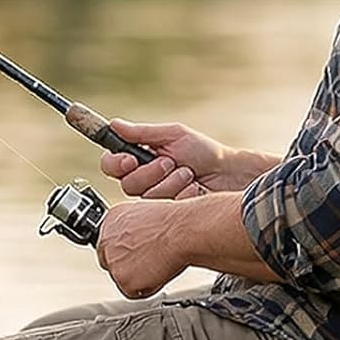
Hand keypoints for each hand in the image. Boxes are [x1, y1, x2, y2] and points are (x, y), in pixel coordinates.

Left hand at [96, 201, 188, 298]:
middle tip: (148, 263)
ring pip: (122, 279)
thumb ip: (133, 230)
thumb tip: (136, 241)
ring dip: (138, 277)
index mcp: (111, 220)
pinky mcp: (122, 280)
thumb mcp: (146, 216)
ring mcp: (113, 261)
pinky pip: (132, 292)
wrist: (180, 233)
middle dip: (128, 267)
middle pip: (111, 263)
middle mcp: (107, 240)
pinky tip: (158, 273)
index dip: (126, 252)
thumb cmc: (173, 224)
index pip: (109, 244)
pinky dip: (147, 288)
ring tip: (157, 264)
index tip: (137, 255)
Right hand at [99, 118, 230, 198]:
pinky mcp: (168, 214)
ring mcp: (156, 198)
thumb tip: (114, 124)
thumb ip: (142, 133)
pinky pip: (165, 208)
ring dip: (171, 182)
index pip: (111, 165)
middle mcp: (144, 180)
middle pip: (127, 184)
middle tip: (171, 162)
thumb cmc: (203, 152)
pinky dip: (183, 194)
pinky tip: (194, 188)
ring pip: (147, 197)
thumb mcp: (173, 135)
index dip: (116, 164)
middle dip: (151, 172)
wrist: (228, 175)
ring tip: (188, 174)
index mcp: (140, 159)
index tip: (130, 159)